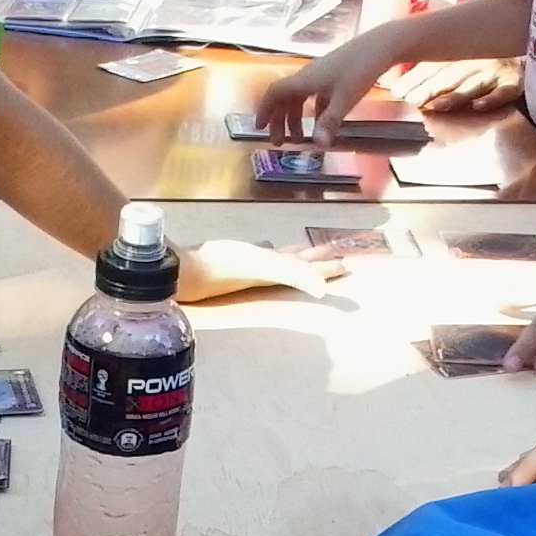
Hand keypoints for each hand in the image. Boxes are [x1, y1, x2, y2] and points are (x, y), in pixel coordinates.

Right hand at [177, 240, 338, 301]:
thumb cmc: (228, 266)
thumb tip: (322, 290)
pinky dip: (269, 249)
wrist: (190, 272)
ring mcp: (251, 265)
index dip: (327, 268)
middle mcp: (269, 271)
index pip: (310, 271)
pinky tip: (268, 245)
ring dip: (296, 255)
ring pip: (282, 259)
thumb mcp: (268, 267)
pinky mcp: (234, 257)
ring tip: (307, 251)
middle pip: (300, 265)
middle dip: (318, 261)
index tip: (346, 266)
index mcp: (280, 272)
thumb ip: (297, 275)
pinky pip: (260, 253)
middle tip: (337, 257)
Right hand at [257, 38, 399, 145]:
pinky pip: (315, 96)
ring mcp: (320, 75)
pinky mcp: (333, 75)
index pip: (274, 93)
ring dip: (296, 118)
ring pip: (299, 98)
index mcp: (304, 80)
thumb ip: (330, 122)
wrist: (381, 46)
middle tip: (280, 142)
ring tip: (301, 139)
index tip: (259, 128)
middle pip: (284, 98)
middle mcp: (307, 76)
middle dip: (279, 121)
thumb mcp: (344, 100)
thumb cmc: (360, 70)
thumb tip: (319, 146)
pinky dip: (313, 111)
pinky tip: (321, 124)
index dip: (265, 110)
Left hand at [382, 56, 521, 112]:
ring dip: (455, 96)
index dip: (415, 76)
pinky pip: (505, 92)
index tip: (396, 90)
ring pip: (473, 84)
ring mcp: (498, 70)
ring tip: (437, 106)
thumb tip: (408, 78)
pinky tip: (478, 107)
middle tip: (409, 101)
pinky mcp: (517, 82)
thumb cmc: (498, 44)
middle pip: (449, 75)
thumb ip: (446, 58)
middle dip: (428, 88)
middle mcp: (479, 58)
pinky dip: (492, 99)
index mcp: (465, 48)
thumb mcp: (471, 46)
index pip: (435, 63)